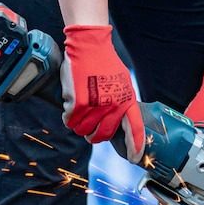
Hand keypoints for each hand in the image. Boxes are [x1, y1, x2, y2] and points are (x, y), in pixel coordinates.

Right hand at [61, 25, 144, 161]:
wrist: (89, 46)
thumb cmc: (104, 63)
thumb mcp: (122, 82)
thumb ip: (121, 102)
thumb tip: (119, 121)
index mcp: (127, 101)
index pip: (135, 128)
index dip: (135, 146)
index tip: (134, 158)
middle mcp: (113, 106)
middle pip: (103, 136)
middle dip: (94, 136)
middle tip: (90, 130)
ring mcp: (95, 106)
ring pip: (83, 130)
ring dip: (79, 125)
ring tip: (79, 110)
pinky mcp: (78, 104)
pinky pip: (70, 121)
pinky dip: (68, 116)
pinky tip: (71, 102)